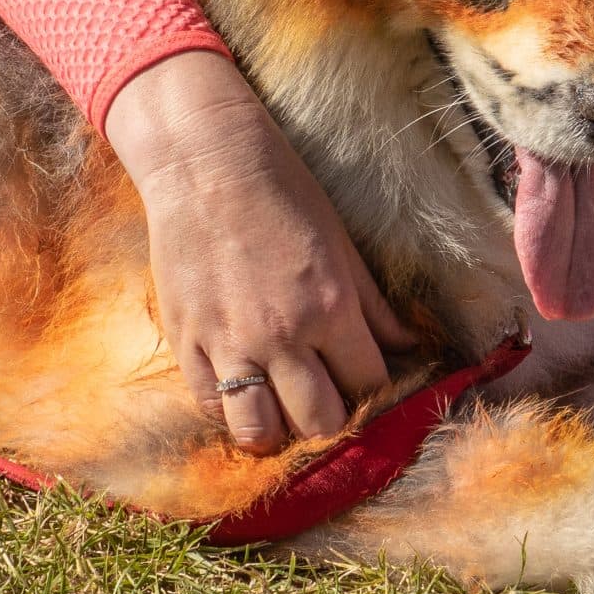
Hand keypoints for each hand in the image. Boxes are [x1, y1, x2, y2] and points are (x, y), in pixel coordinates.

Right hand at [107, 51, 414, 454]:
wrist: (205, 163)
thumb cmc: (283, 193)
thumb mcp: (341, 243)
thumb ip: (373, 304)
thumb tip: (407, 346)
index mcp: (330, 308)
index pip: (369, 384)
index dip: (375, 389)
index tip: (365, 380)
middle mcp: (282, 336)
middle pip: (320, 422)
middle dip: (331, 417)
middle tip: (326, 398)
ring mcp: (229, 343)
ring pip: (259, 430)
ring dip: (277, 428)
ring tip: (280, 406)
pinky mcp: (185, 341)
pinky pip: (209, 405)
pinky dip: (228, 407)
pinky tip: (241, 387)